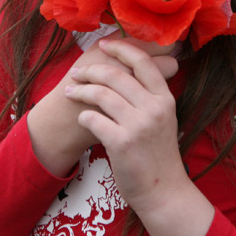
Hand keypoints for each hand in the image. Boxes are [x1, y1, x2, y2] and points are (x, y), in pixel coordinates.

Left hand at [27, 31, 177, 176]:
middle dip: (90, 70)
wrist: (163, 191)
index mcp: (164, 98)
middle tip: (76, 73)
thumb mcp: (164, 118)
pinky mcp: (122, 143)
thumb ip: (148, 95)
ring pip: (101, 94)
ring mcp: (139, 125)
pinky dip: (83, 116)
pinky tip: (82, 119)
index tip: (102, 45)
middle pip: (116, 74)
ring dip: (80, 91)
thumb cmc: (157, 154)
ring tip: (70, 92)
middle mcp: (154, 108)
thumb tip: (126, 68)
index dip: (120, 48)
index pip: (142, 62)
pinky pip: (93, 119)